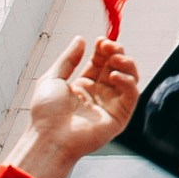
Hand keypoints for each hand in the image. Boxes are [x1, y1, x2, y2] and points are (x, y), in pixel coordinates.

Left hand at [10, 36, 139, 177]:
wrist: (50, 138)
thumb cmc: (46, 114)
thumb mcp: (52, 79)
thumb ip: (68, 59)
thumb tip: (80, 39)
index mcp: (83, 86)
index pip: (100, 63)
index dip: (103, 50)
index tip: (101, 40)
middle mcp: (99, 93)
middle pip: (117, 67)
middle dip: (116, 52)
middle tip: (110, 46)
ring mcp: (111, 104)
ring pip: (129, 78)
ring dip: (126, 64)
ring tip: (115, 58)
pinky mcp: (120, 115)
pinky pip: (132, 94)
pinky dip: (127, 81)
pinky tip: (115, 76)